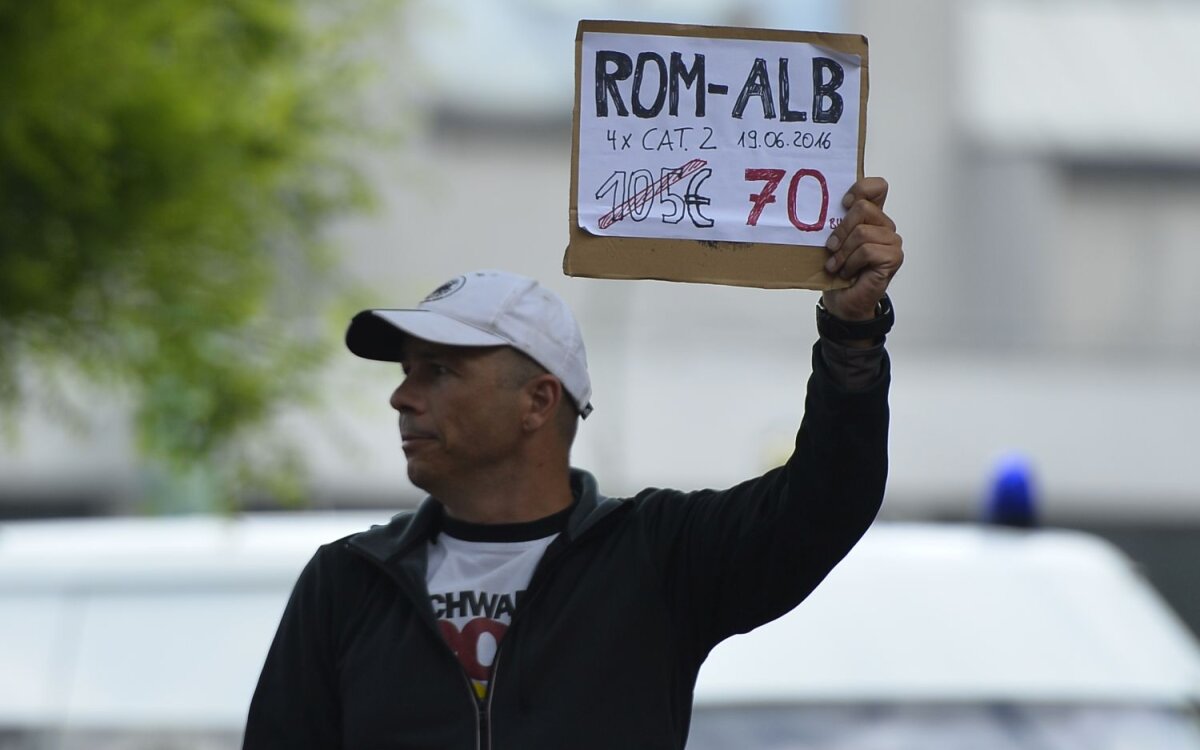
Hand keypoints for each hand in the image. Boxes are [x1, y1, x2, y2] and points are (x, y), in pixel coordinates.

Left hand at [821, 177, 903, 321]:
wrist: (842, 303)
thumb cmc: (836, 272)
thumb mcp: (830, 242)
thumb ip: (833, 223)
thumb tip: (819, 206)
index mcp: (871, 217)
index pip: (877, 187)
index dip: (861, 188)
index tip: (844, 203)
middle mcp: (884, 226)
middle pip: (863, 208)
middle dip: (840, 229)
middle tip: (831, 247)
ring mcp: (891, 242)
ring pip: (862, 232)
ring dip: (843, 252)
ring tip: (836, 265)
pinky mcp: (893, 257)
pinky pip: (867, 250)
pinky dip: (851, 263)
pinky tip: (848, 272)